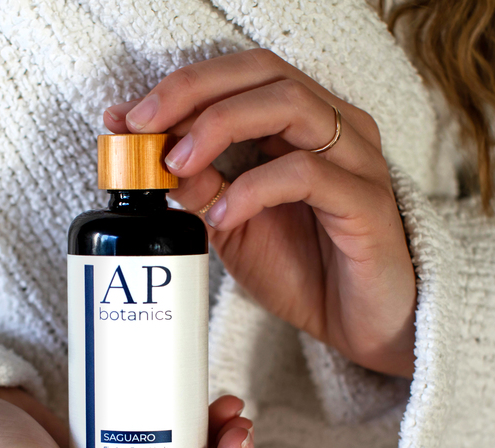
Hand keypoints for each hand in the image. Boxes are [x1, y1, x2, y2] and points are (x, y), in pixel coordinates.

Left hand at [105, 49, 416, 377]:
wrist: (359, 327)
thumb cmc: (305, 269)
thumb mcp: (233, 224)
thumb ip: (197, 185)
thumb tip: (143, 151)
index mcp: (305, 123)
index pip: (243, 74)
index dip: (183, 86)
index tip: (127, 117)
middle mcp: (337, 127)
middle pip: (264, 72)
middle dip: (193, 92)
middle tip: (143, 127)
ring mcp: (357, 160)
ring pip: (289, 105)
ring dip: (219, 125)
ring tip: (178, 165)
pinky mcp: (367, 203)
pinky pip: (306, 175)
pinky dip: (253, 188)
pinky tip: (223, 215)